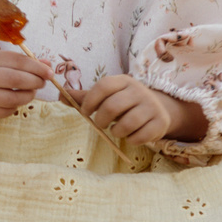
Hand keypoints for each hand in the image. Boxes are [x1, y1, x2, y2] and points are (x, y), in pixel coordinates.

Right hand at [0, 47, 50, 119]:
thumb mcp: (2, 60)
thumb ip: (25, 62)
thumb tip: (48, 65)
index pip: (18, 61)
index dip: (37, 68)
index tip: (49, 73)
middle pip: (15, 80)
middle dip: (35, 82)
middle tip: (42, 83)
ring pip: (13, 99)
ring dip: (28, 96)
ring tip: (30, 92)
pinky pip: (6, 111)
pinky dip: (16, 106)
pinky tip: (15, 100)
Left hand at [75, 75, 204, 145]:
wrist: (157, 108)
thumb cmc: (124, 102)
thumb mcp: (106, 96)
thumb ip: (84, 97)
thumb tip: (60, 94)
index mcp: (123, 81)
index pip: (103, 86)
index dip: (90, 100)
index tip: (85, 112)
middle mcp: (139, 90)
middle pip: (113, 106)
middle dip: (101, 120)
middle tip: (100, 124)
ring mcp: (152, 106)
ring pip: (127, 124)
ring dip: (116, 132)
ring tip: (116, 130)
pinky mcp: (161, 122)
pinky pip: (140, 136)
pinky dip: (131, 140)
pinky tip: (130, 136)